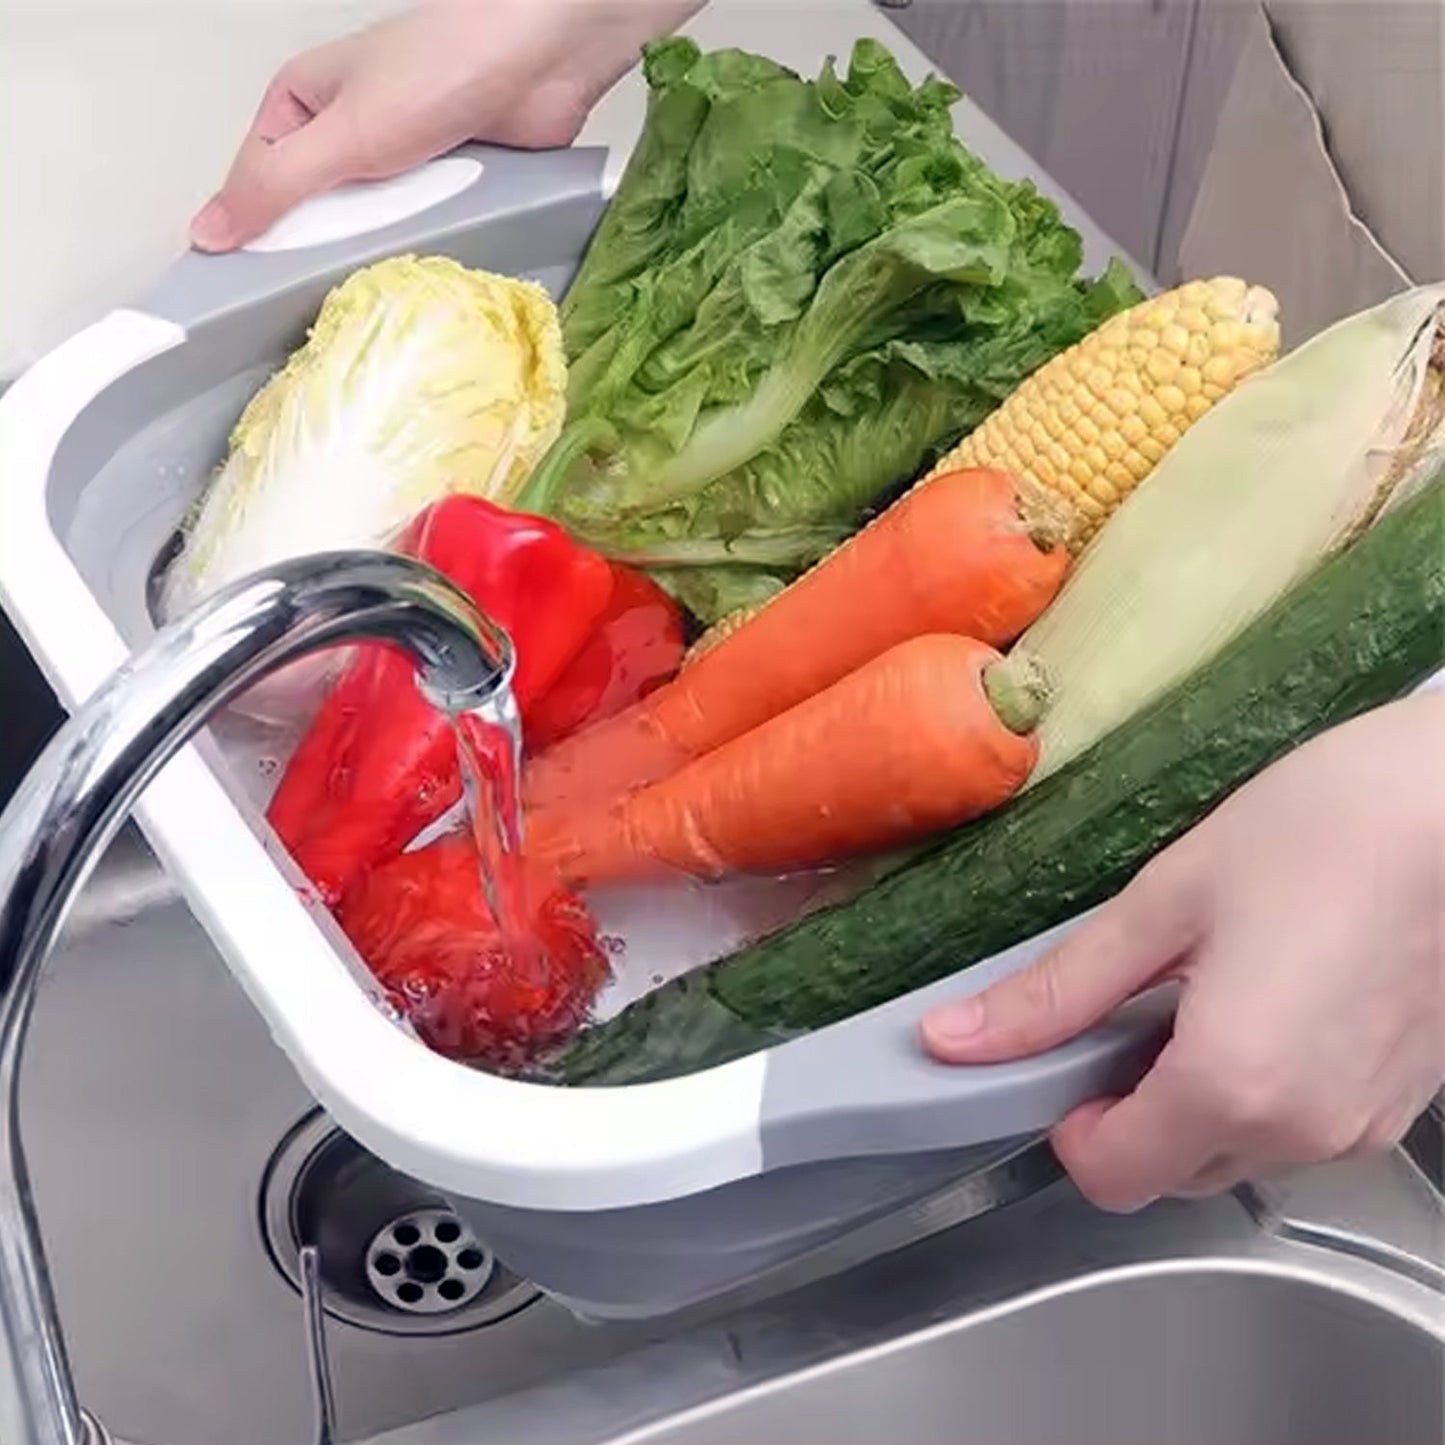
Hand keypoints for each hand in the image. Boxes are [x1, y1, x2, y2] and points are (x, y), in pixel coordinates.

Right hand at [191, 0, 701, 250]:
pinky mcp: (452, 183)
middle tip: (331, 295)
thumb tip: (208, 232)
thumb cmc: (439, 70)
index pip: (259, 183)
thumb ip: (276, 186)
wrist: (540, 59)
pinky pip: (427, 231)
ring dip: (384, 254)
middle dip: (329, 250)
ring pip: (377, 228)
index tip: (257, 294)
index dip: (258, 235)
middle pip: (320, 214)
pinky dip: (428, 249)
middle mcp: (349, 130)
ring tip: (382, 290)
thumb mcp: (342, 135)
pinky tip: (428, 277)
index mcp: (303, 103)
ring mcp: (403, 159)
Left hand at [922, 693, 1444, 1211]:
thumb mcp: (1166, 902)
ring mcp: (1361, 1126)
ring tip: (1204, 988)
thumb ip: (1057, 990)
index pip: (1108, 1176)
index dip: (1065, 1123)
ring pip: (1233, 1154)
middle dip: (1126, 1108)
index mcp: (1232, 1087)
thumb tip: (952, 1039)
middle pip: (1169, 1172)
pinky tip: (1265, 997)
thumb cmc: (1326, 830)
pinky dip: (1259, 1089)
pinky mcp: (1398, 1105)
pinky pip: (1297, 1129)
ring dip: (1193, 1098)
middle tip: (1128, 1005)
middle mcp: (1303, 1132)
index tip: (1063, 1053)